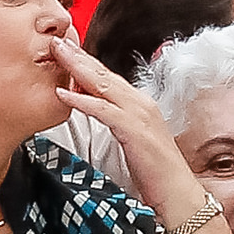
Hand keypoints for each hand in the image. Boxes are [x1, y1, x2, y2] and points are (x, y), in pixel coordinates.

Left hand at [50, 35, 204, 216]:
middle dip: (78, 56)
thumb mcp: (133, 138)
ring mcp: (139, 115)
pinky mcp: (134, 130)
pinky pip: (103, 111)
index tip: (65, 48)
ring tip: (57, 54)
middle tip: (55, 40)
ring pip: (103, 85)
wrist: (178, 193)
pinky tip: (63, 93)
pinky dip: (82, 100)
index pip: (107, 77)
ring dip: (77, 68)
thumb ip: (116, 121)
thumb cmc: (155, 171)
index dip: (85, 62)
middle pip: (103, 74)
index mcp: (139, 104)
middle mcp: (140, 103)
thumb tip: (96, 110)